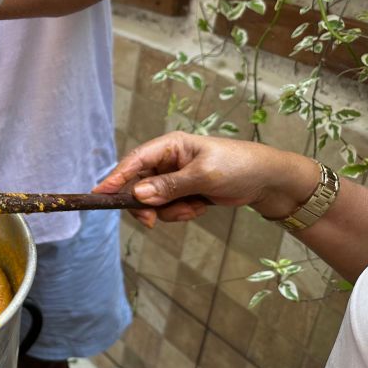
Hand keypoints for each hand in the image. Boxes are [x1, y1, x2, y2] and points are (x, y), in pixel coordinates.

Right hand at [93, 132, 319, 227]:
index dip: (116, 178)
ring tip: (194, 208)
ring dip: (169, 211)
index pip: (135, 161)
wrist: (266, 181)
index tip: (100, 194)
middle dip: (147, 205)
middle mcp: (167, 161)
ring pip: (152, 201)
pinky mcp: (181, 192)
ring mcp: (173, 178)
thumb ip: (169, 186)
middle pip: (138, 185)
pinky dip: (180, 213)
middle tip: (152, 221)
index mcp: (169, 146)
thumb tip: (138, 195)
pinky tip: (199, 208)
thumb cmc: (238, 166)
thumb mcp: (203, 176)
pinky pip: (167, 208)